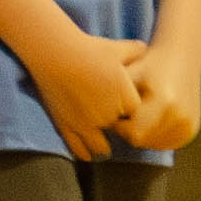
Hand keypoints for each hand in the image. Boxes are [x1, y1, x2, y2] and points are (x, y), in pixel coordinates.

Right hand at [32, 25, 146, 158]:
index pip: (137, 115)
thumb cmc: (88, 49)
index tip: (125, 105)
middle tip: (111, 120)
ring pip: (102, 148)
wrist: (55, 53)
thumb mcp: (117, 48)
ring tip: (102, 143)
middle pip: (120, 131)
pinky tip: (87, 152)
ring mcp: (87, 124)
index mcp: (126, 99)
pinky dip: (85, 153)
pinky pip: (79, 150)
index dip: (131, 111)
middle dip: (117, 127)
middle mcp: (109, 115)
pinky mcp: (67, 127)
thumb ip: (135, 51)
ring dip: (103, 147)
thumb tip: (145, 50)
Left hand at [116, 42, 200, 153]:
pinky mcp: (191, 131)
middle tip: (126, 111)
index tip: (117, 110)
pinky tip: (150, 117)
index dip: (120, 125)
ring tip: (140, 111)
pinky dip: (154, 135)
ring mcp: (188, 125)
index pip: (134, 134)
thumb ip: (113, 96)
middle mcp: (180, 116)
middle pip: (142, 141)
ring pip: (152, 144)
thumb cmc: (148, 64)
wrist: (181, 56)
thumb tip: (93, 120)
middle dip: (129, 130)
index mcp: (165, 102)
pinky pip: (164, 143)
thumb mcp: (128, 75)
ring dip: (141, 133)